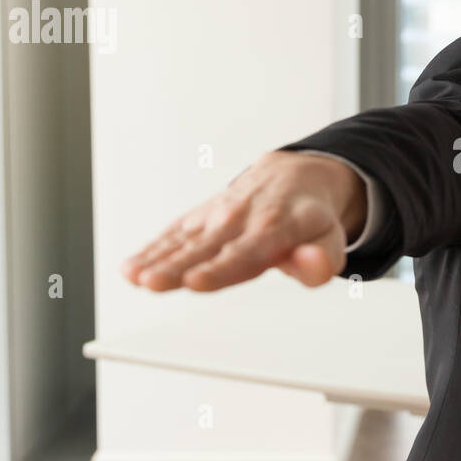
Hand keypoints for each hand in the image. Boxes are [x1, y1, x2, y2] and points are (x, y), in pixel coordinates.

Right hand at [120, 150, 366, 291]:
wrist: (293, 177)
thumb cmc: (311, 218)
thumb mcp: (330, 239)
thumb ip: (321, 260)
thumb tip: (311, 265)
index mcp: (275, 227)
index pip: (246, 252)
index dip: (220, 268)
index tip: (196, 281)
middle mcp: (240, 218)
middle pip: (206, 248)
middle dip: (177, 267)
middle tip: (152, 283)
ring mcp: (215, 216)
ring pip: (184, 241)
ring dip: (156, 260)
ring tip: (133, 276)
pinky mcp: (199, 218)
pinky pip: (173, 234)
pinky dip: (151, 250)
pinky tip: (130, 269)